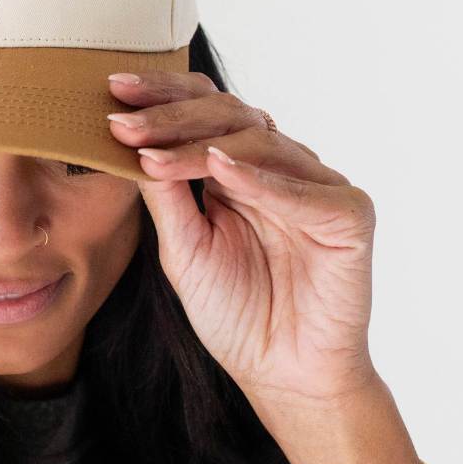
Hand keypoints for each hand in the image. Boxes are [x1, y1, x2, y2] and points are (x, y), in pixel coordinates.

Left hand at [107, 69, 380, 410]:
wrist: (283, 373)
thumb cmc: (236, 313)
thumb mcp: (184, 248)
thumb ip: (166, 195)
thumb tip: (131, 138)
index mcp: (242, 170)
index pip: (206, 113)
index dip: (163, 96)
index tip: (112, 90)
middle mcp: (281, 169)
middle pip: (230, 115)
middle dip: (171, 116)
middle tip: (123, 121)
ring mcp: (318, 187)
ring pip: (259, 143)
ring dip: (200, 145)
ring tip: (152, 154)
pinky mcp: (350, 215)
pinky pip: (303, 190)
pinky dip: (260, 178)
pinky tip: (220, 168)